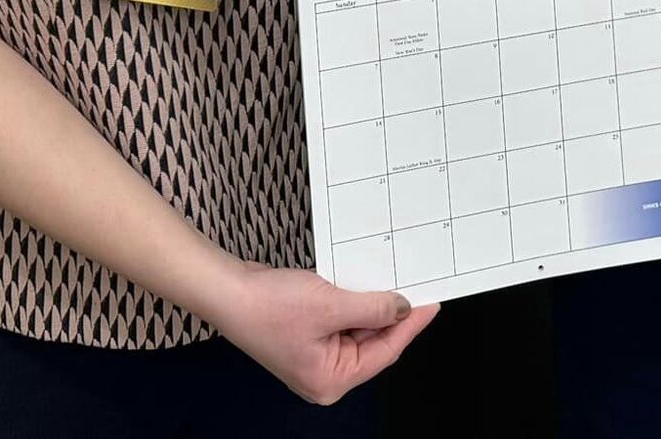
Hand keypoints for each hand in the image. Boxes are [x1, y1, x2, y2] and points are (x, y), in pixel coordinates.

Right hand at [212, 264, 438, 404]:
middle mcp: (325, 374)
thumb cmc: (269, 307)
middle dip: (392, 314)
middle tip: (417, 285)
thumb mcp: (330, 305)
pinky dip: (354, 301)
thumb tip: (402, 308)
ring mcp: (315, 355)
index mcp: (332, 380)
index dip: (411, 325)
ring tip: (395, 279)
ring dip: (372, 305)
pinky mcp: (307, 335)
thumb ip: (371, 309)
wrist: (227, 290)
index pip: (385, 352)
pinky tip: (365, 280)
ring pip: (358, 329)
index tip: (432, 303)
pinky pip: (341, 319)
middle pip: (373, 344)